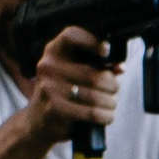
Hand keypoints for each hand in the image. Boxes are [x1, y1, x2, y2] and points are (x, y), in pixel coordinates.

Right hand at [23, 23, 122, 154]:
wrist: (38, 122)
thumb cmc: (62, 95)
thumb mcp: (74, 75)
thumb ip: (96, 68)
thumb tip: (120, 67)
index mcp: (54, 51)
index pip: (71, 35)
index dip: (92, 40)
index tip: (106, 51)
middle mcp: (48, 66)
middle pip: (93, 74)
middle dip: (112, 85)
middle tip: (114, 90)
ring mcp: (49, 87)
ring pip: (95, 95)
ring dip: (110, 103)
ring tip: (111, 105)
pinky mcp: (54, 107)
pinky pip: (90, 112)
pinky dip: (104, 116)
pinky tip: (106, 116)